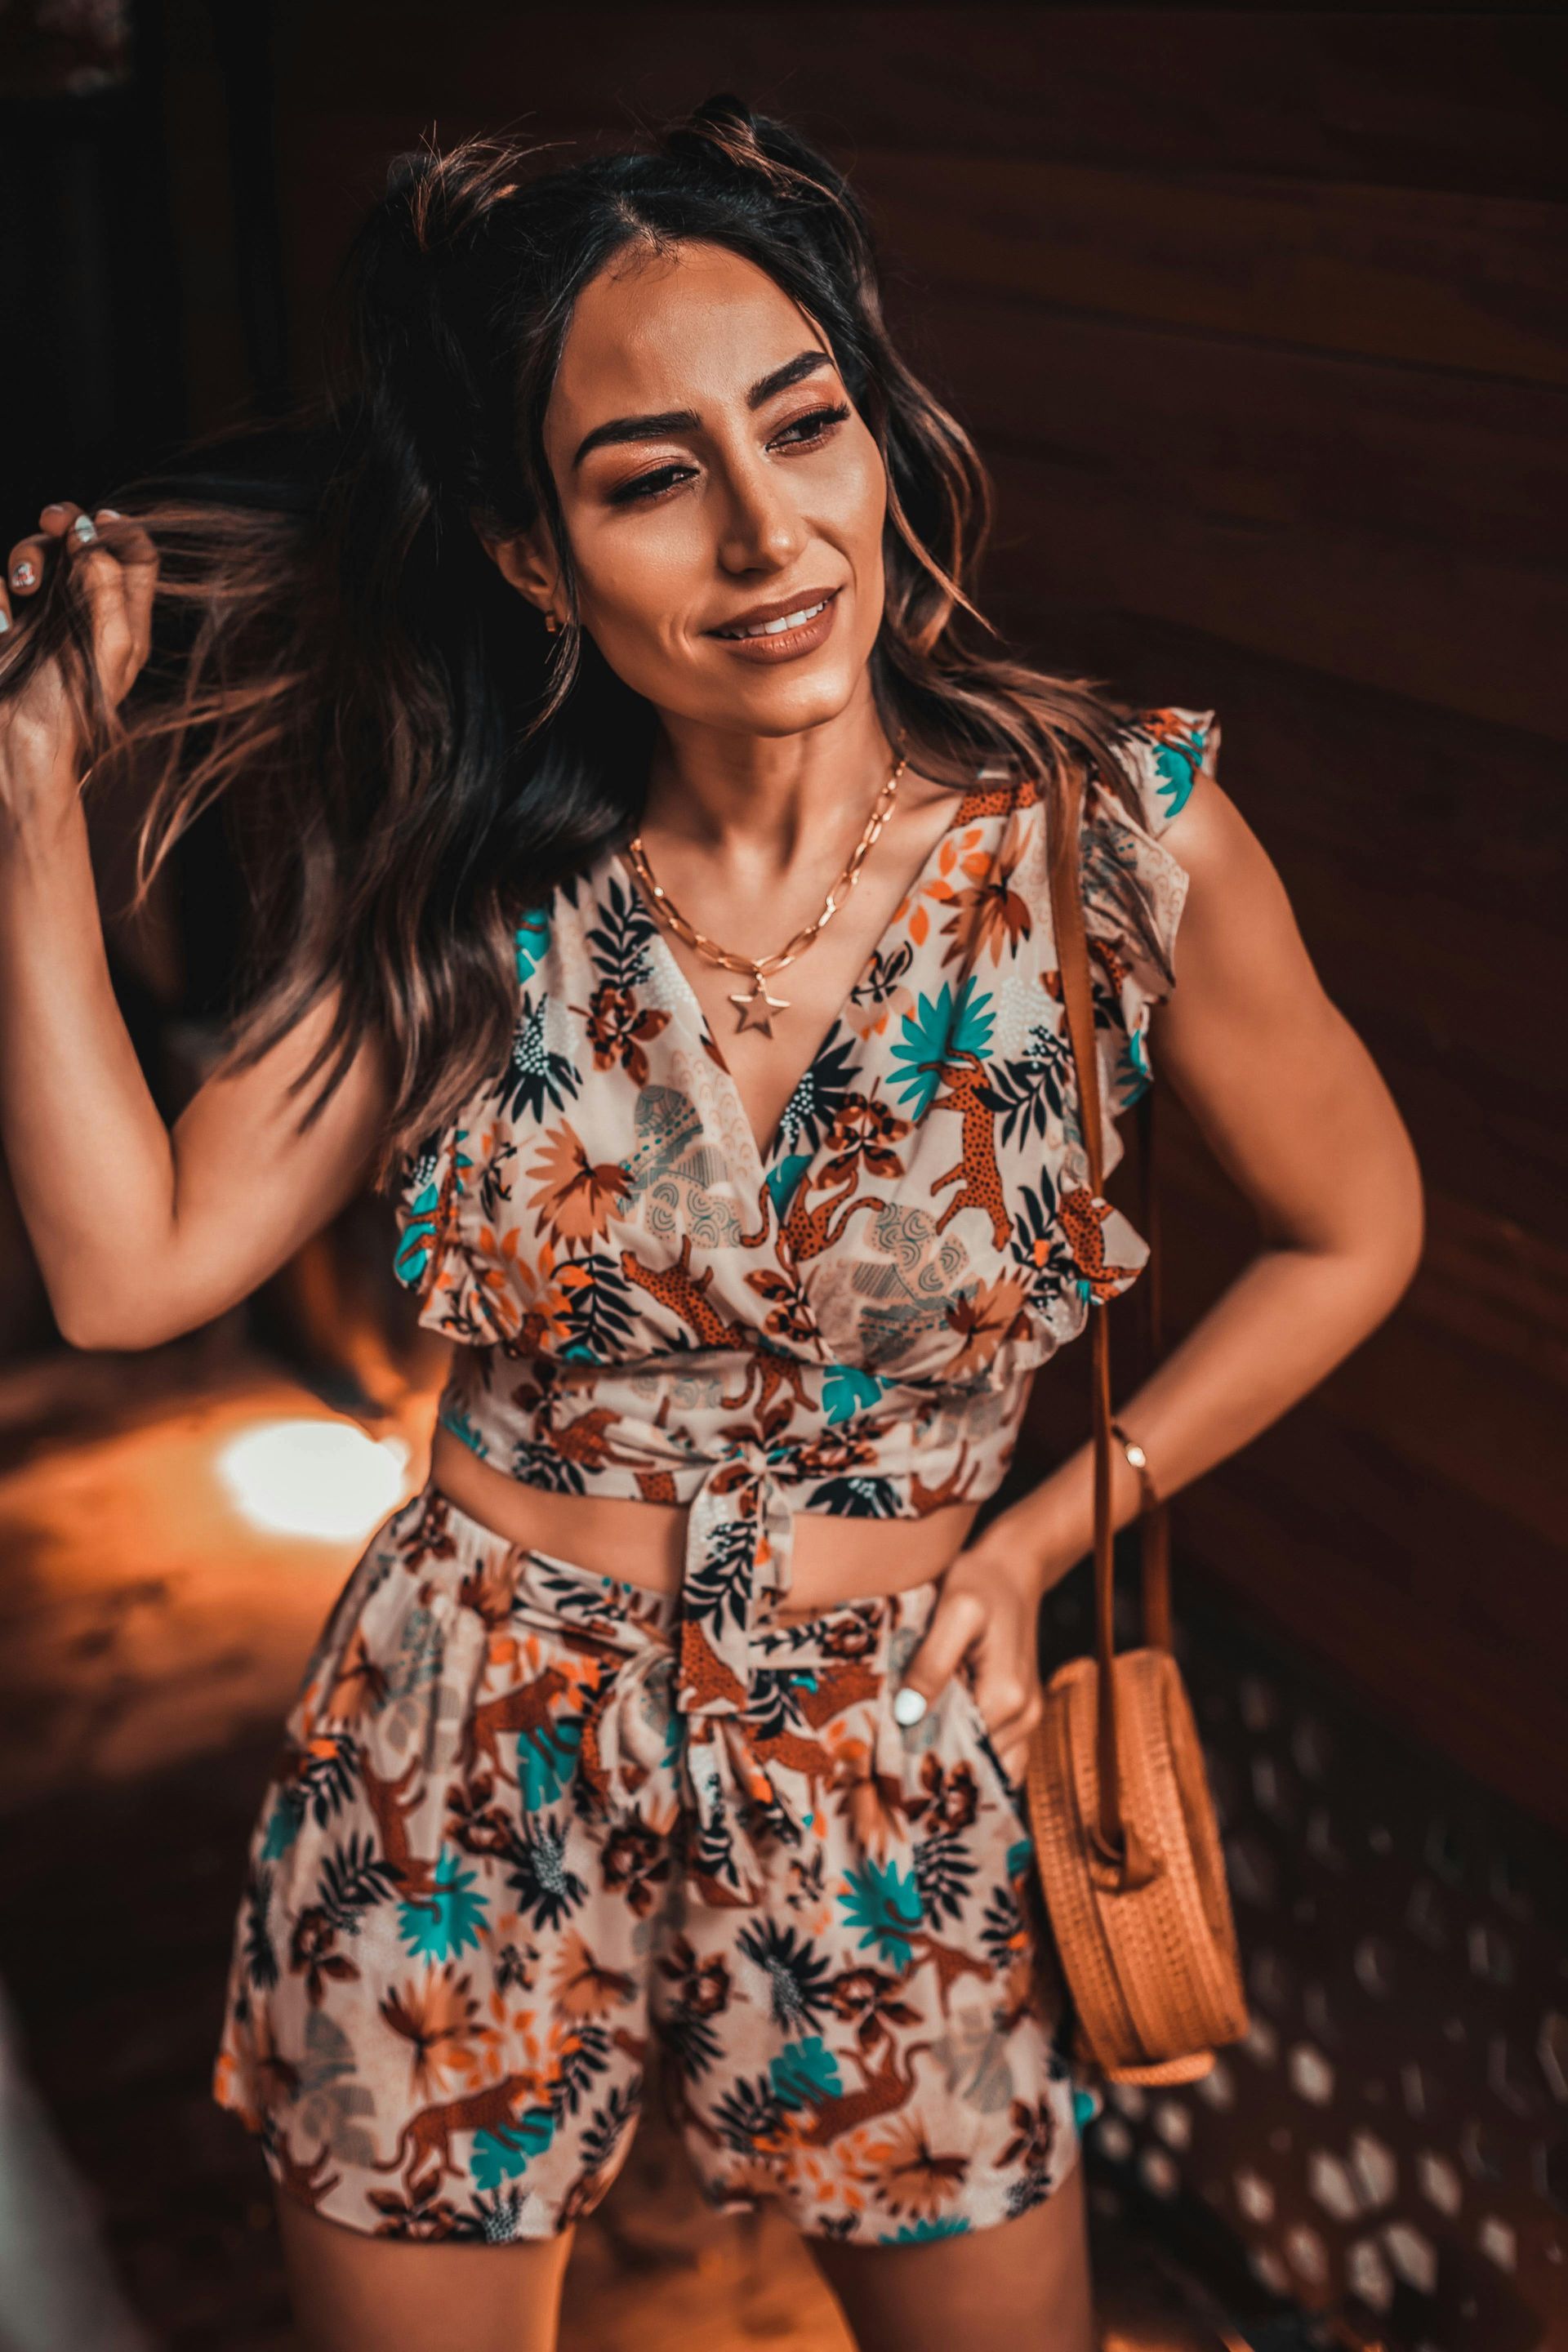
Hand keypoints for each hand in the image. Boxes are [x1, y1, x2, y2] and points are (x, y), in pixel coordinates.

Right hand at [0, 498, 158, 833]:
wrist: (15, 750)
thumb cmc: (69, 713)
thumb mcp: (106, 649)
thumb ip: (104, 586)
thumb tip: (90, 533)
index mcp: (124, 622)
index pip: (136, 558)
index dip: (121, 531)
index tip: (100, 520)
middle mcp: (85, 614)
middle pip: (79, 547)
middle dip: (63, 526)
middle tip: (52, 519)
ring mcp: (44, 618)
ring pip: (36, 559)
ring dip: (28, 558)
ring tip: (26, 588)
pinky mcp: (8, 626)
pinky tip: (1, 624)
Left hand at [896, 1535, 1049, 1782]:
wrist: (1014, 1569)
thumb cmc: (980, 1582)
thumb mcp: (954, 1610)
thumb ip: (932, 1662)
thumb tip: (907, 1714)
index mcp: (1005, 1697)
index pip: (956, 1752)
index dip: (917, 1755)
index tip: (881, 1752)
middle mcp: (1023, 1717)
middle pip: (970, 1764)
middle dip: (931, 1763)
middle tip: (887, 1753)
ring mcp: (1027, 1720)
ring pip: (984, 1765)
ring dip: (948, 1758)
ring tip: (908, 1743)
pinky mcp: (1021, 1714)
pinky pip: (997, 1755)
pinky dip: (968, 1753)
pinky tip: (937, 1735)